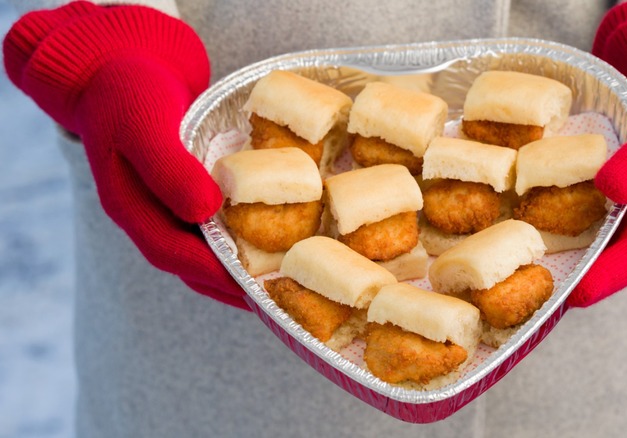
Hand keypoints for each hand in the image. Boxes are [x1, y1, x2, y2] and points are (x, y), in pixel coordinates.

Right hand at [3, 2, 248, 308]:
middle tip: (277, 305)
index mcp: (131, 207)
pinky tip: (276, 243)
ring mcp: (167, 206)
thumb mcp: (145, 124)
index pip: (174, 254)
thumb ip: (169, 168)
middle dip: (233, 287)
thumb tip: (205, 212)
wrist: (122, 62)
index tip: (253, 294)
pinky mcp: (187, 192)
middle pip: (193, 265)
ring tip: (281, 286)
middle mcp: (150, 215)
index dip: (215, 277)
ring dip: (239, 270)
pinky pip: (216, 226)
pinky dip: (242, 239)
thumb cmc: (130, 89)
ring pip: (205, 250)